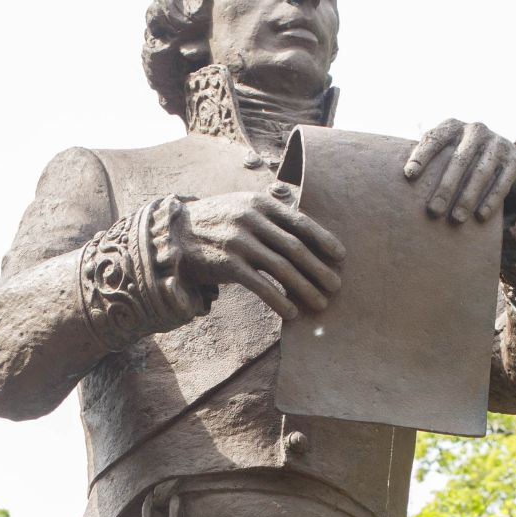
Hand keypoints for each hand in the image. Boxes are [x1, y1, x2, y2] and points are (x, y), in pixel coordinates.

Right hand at [176, 186, 344, 320]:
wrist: (175, 233)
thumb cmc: (217, 223)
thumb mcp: (243, 208)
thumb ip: (271, 217)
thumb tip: (304, 236)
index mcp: (261, 204)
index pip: (301, 222)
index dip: (323, 240)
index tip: (340, 256)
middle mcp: (252, 220)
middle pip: (296, 248)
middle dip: (320, 269)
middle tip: (336, 285)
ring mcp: (240, 242)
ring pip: (283, 268)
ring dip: (305, 288)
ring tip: (320, 303)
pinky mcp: (228, 264)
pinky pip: (261, 285)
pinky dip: (279, 300)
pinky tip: (292, 312)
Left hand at [403, 120, 515, 225]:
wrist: (510, 161)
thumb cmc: (467, 161)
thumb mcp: (449, 154)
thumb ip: (429, 160)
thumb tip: (399, 182)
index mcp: (454, 127)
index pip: (435, 138)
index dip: (421, 156)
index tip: (408, 176)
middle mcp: (476, 131)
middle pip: (458, 160)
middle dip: (445, 188)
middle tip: (432, 212)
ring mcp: (497, 144)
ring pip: (480, 172)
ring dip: (467, 198)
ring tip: (456, 219)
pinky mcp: (514, 161)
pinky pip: (501, 182)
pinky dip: (491, 200)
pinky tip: (480, 217)